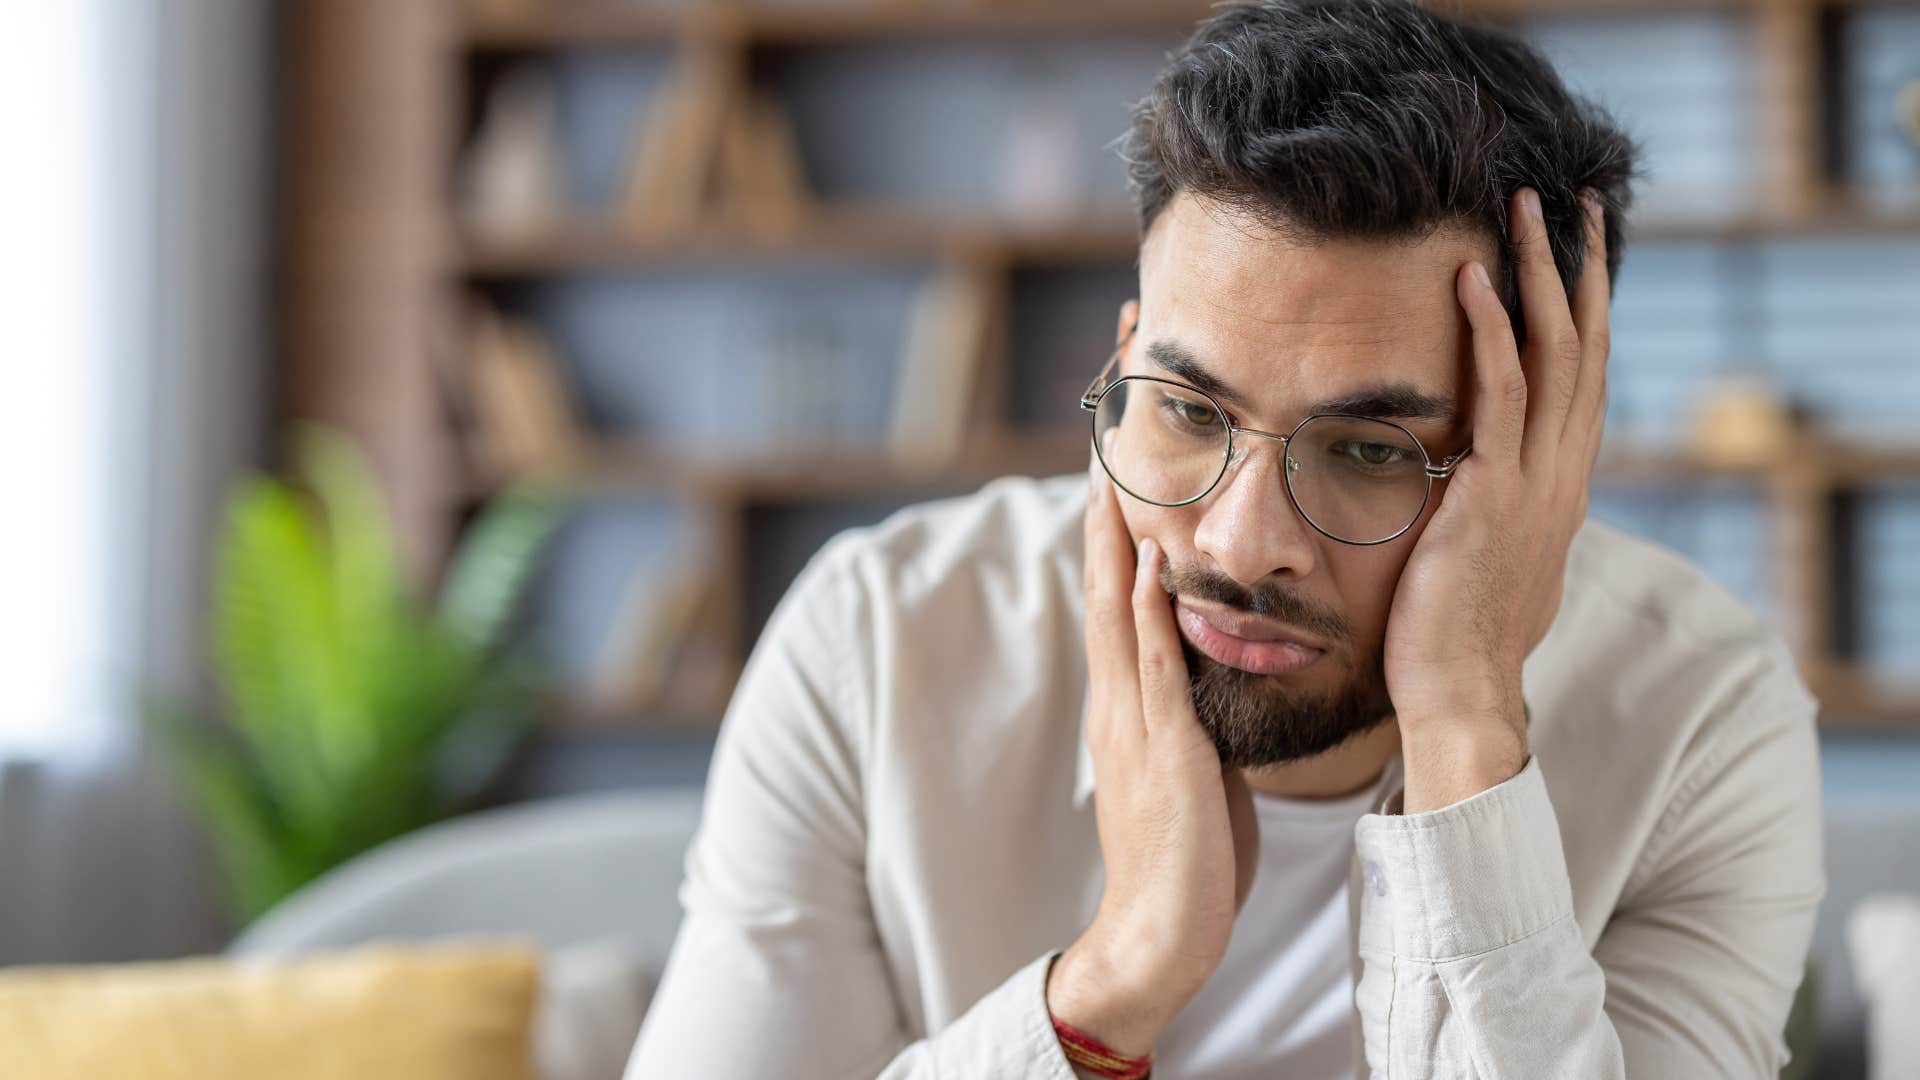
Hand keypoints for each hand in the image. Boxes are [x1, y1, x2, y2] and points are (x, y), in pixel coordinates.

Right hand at [1045, 458, 1259, 1055]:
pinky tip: (1145, 564)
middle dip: (1099, 523)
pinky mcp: (1163, 750)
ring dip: (1112, 545)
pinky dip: (1144, 612)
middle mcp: (1118, 706)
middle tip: (1099, 453)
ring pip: (1114, 616)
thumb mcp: (1191, 772)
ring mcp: (1134, 725)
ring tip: (1110, 479)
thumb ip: (1190, 721)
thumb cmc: (1185, 861)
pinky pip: (1151, 667)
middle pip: (1099, 594)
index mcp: (1125, 710)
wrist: (1159, 936)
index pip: (1111, 608)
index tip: (1112, 484)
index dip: (1108, 544)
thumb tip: (1211, 682)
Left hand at [1382, 186, 1611, 811]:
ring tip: (1520, 208)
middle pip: (1584, 345)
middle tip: (1567, 198)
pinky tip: (1473, 278)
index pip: (1582, 376)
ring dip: (1537, 273)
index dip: (1581, 307)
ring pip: (1553, 353)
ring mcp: (1535, 482)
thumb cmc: (1457, 636)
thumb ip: (1488, 511)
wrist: (1460, 693)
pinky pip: (1501, 393)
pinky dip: (1492, 330)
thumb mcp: (1487, 559)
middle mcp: (1562, 474)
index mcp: (1560, 487)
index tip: (1572, 250)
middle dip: (1576, 266)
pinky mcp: (1495, 493)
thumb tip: (1467, 484)